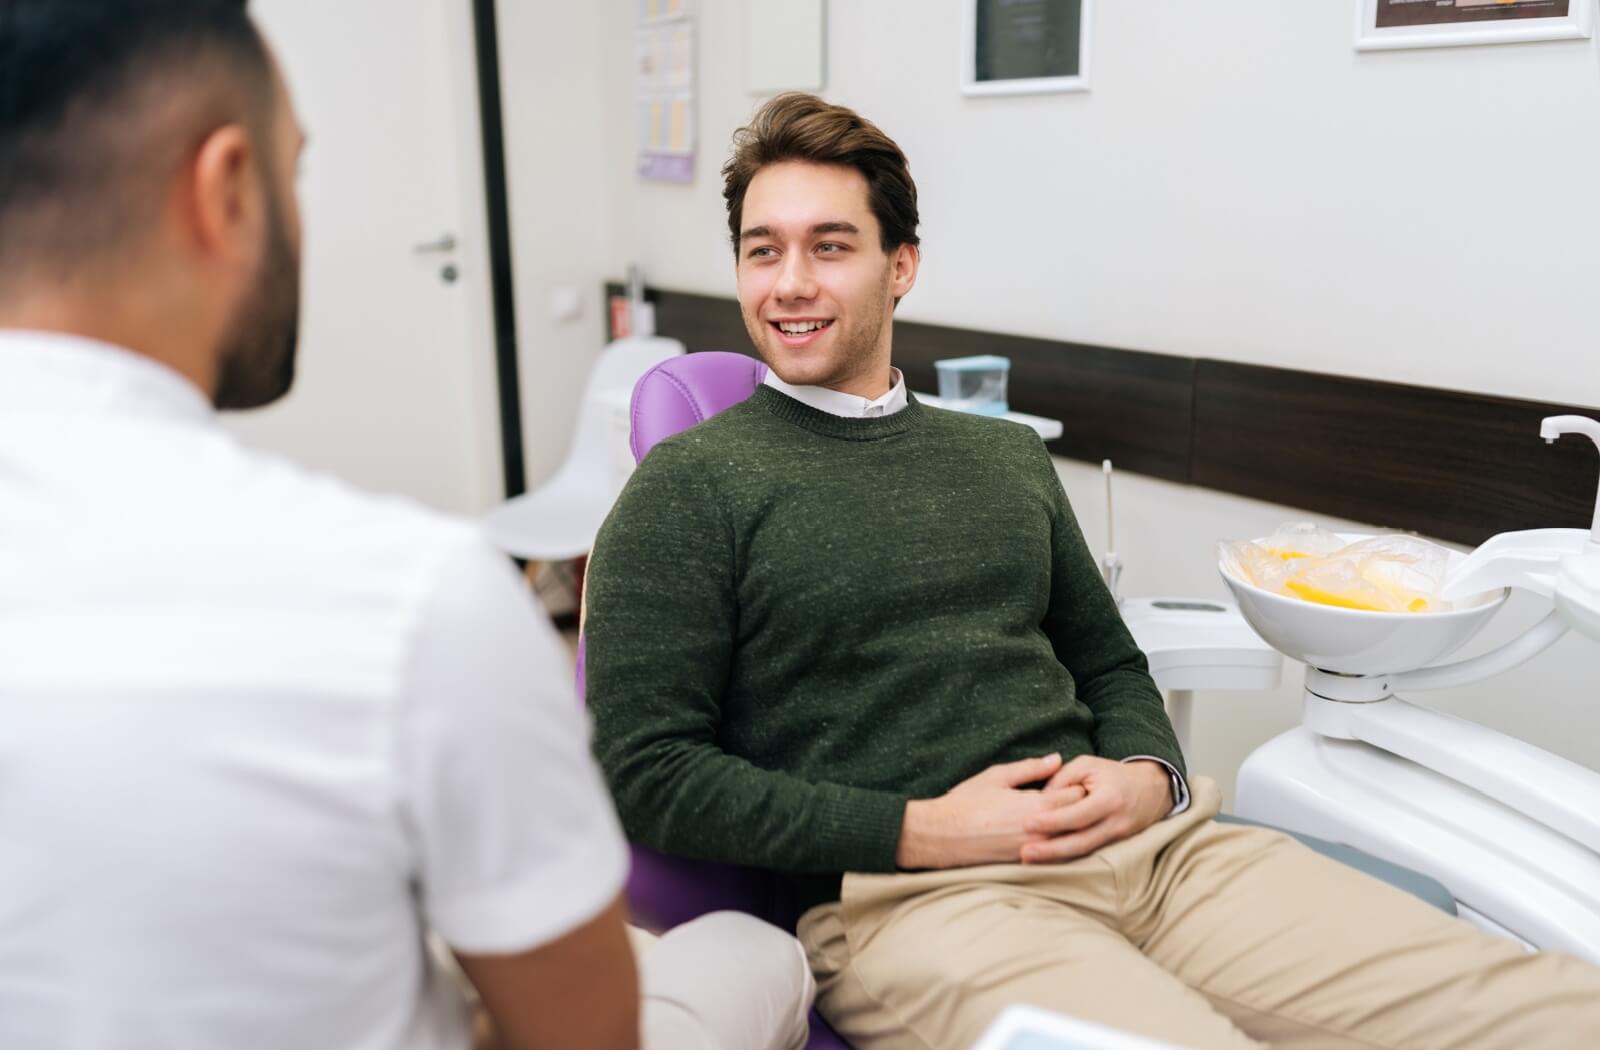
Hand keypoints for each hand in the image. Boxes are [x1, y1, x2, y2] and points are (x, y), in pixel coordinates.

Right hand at [896, 753, 1085, 869]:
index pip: (1077, 794)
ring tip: (1056, 815)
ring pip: (1068, 837)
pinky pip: (1052, 852)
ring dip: (1066, 826)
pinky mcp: (1026, 864)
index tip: (1067, 781)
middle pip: (1077, 817)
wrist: (943, 836)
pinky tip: (1043, 832)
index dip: (1074, 785)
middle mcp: (1042, 830)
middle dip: (1076, 806)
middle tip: (1066, 797)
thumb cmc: (967, 802)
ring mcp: (1036, 850)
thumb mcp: (997, 777)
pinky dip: (1053, 841)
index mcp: (1037, 805)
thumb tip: (1056, 759)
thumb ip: (1030, 768)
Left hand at [1018, 756, 1171, 863]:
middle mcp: (1116, 823)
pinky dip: (1067, 857)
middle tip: (1024, 853)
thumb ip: (1062, 778)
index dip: (1052, 821)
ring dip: (1055, 858)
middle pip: (1080, 842)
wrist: (1152, 790)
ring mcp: (1118, 839)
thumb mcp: (1088, 765)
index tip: (1026, 823)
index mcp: (1110, 799)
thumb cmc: (1113, 774)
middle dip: (1050, 850)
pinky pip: (1089, 854)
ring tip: (1029, 860)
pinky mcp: (1115, 847)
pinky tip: (1047, 860)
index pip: (1078, 815)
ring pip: (1084, 852)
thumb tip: (1040, 798)